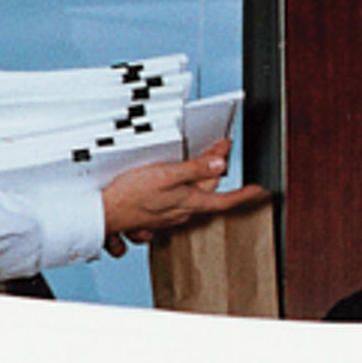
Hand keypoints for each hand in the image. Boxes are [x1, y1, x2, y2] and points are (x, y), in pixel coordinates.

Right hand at [100, 147, 233, 247]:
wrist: (102, 213)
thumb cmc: (129, 195)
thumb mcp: (166, 176)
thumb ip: (194, 170)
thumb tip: (220, 165)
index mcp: (189, 203)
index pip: (225, 200)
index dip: (244, 194)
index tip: (258, 190)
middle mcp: (182, 212)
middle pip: (208, 190)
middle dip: (216, 169)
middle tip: (220, 147)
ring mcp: (168, 215)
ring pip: (191, 195)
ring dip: (198, 178)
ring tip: (199, 158)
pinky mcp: (155, 215)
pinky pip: (175, 202)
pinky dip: (180, 189)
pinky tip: (175, 181)